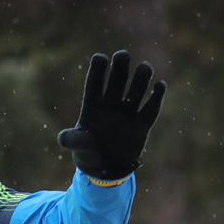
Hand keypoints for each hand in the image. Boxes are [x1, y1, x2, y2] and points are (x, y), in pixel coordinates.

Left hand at [56, 49, 164, 180]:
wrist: (106, 168)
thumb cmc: (88, 152)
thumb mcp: (78, 146)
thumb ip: (73, 140)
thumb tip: (63, 138)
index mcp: (93, 106)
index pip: (94, 85)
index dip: (97, 71)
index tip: (100, 57)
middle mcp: (111, 105)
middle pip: (117, 81)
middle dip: (120, 67)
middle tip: (122, 55)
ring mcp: (127, 113)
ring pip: (136, 91)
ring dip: (141, 78)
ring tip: (145, 67)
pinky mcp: (142, 125)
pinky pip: (150, 109)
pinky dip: (156, 97)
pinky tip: (160, 85)